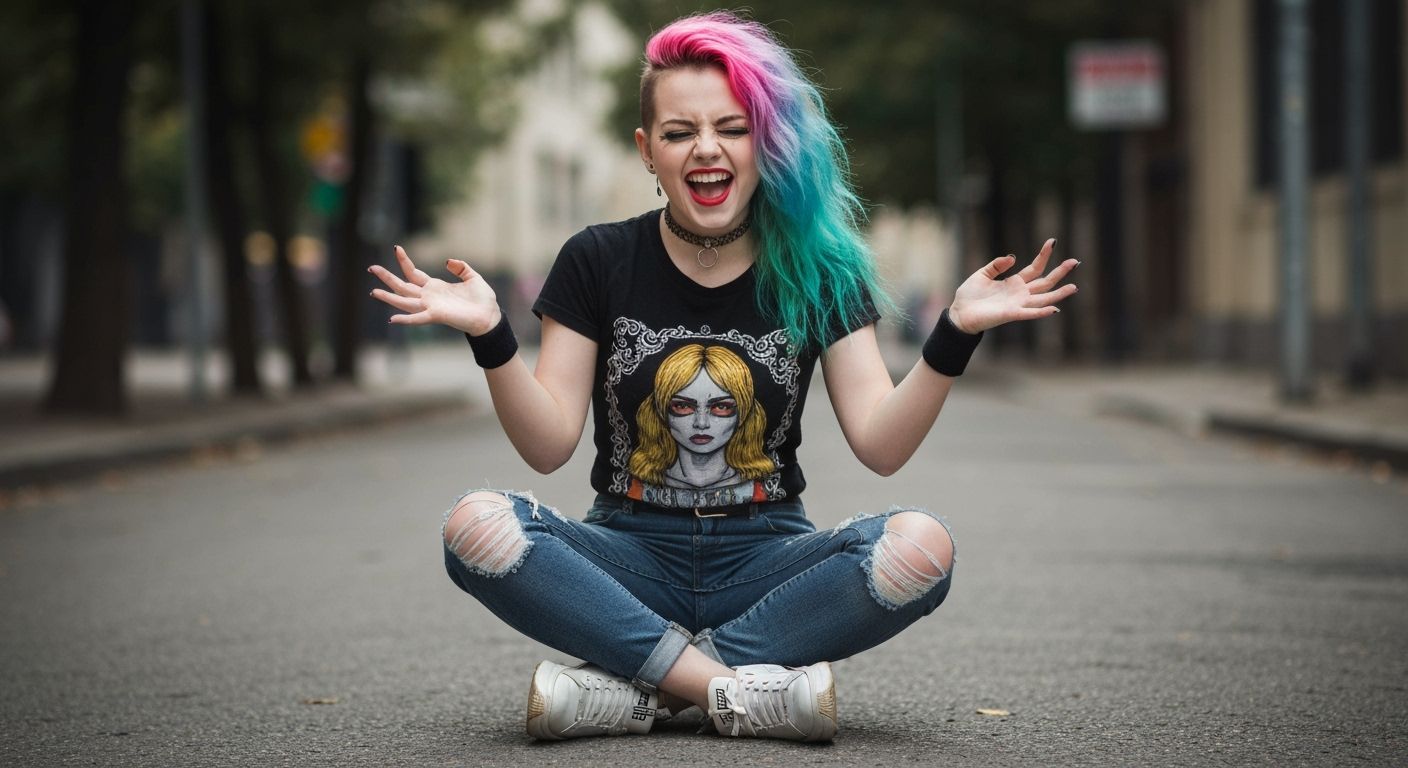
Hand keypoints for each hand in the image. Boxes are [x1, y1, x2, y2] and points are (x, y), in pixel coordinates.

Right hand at [368, 246, 501, 335]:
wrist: (490, 316)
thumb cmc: (482, 299)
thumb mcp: (472, 277)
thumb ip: (460, 267)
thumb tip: (447, 261)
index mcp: (435, 287)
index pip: (413, 273)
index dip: (404, 261)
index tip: (396, 248)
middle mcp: (429, 297)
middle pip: (402, 285)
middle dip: (387, 277)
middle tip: (371, 268)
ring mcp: (431, 306)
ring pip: (404, 301)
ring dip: (389, 297)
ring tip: (373, 291)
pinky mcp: (436, 315)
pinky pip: (418, 318)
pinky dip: (405, 319)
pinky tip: (392, 318)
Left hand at [948, 238, 1077, 333]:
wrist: (959, 314)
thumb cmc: (969, 296)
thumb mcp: (982, 274)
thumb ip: (997, 265)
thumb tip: (1013, 257)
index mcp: (1014, 282)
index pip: (1035, 268)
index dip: (1044, 255)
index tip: (1053, 241)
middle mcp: (1020, 293)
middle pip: (1045, 282)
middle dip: (1060, 272)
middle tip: (1076, 262)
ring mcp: (1018, 304)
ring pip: (1044, 298)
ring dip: (1059, 294)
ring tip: (1074, 287)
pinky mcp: (1011, 314)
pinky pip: (1030, 313)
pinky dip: (1042, 312)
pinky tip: (1054, 309)